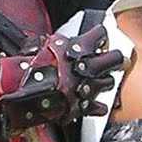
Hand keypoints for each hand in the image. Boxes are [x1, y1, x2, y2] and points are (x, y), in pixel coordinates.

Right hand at [0, 26, 124, 128]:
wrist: (26, 96)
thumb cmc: (30, 70)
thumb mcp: (41, 47)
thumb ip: (56, 43)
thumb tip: (56, 41)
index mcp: (78, 48)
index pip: (100, 34)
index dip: (100, 35)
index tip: (100, 38)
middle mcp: (87, 67)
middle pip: (115, 58)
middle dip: (114, 58)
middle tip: (113, 58)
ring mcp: (87, 87)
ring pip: (109, 82)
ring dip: (105, 81)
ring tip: (100, 80)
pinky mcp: (83, 105)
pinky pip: (99, 107)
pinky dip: (98, 106)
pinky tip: (95, 104)